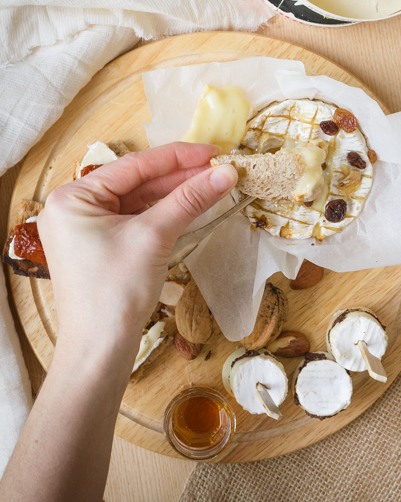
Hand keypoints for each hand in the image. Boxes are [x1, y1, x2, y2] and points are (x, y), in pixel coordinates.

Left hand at [37, 142, 236, 368]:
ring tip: (213, 183)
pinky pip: (138, 219)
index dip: (177, 157)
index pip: (133, 166)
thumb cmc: (115, 292)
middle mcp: (76, 207)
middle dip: (180, 176)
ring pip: (140, 200)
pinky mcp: (102, 246)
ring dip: (176, 194)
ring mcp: (88, 228)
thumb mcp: (154, 237)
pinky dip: (165, 213)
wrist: (100, 350)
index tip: (213, 151)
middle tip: (220, 168)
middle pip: (137, 182)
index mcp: (73, 197)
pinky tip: (192, 204)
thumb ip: (189, 200)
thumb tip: (226, 172)